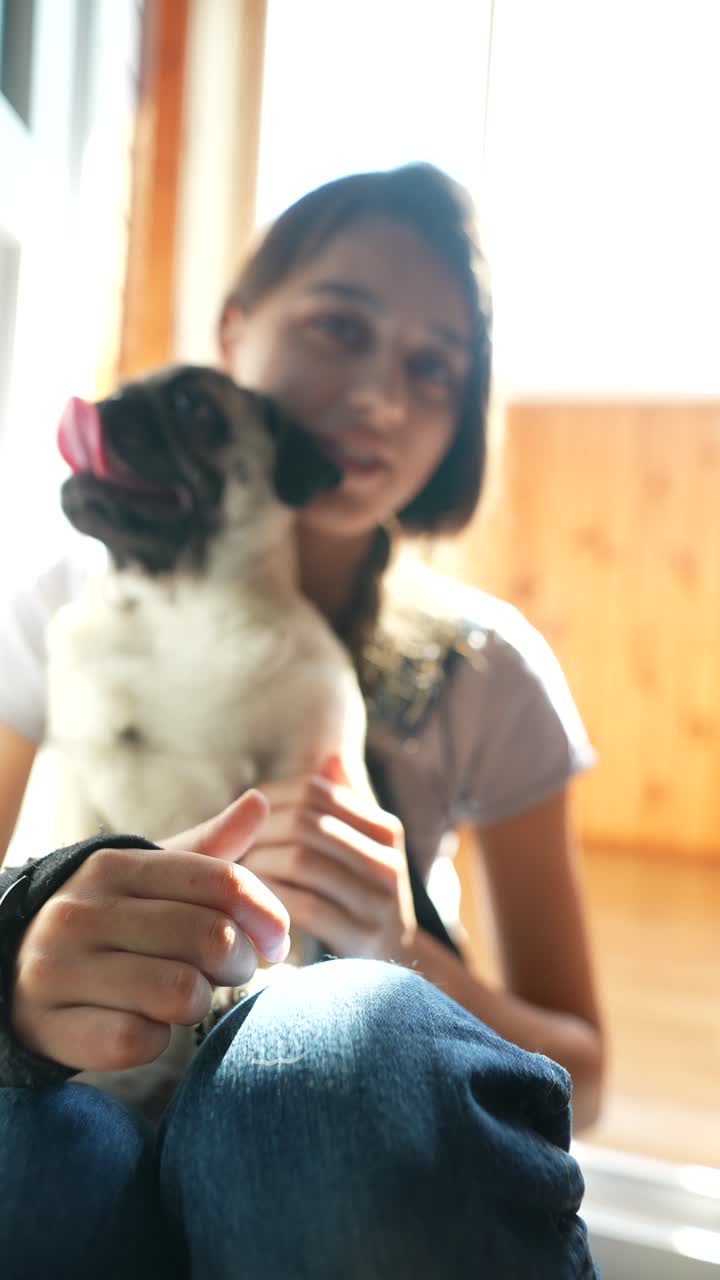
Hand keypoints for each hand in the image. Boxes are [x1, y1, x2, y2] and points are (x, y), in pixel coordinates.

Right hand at [10, 791, 289, 1071]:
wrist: (14, 970)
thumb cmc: (109, 922)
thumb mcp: (150, 877)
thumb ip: (208, 848)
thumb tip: (261, 801)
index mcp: (113, 865)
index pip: (219, 880)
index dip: (266, 913)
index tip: (276, 939)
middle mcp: (81, 911)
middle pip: (209, 938)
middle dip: (240, 962)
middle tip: (233, 970)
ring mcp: (59, 969)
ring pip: (179, 992)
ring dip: (201, 1002)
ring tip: (190, 996)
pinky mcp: (50, 1027)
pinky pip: (138, 1041)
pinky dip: (159, 1040)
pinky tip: (148, 1025)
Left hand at [239, 756, 417, 961]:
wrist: (394, 963)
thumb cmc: (359, 897)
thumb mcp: (360, 849)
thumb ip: (342, 806)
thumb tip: (330, 757)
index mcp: (383, 828)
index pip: (314, 790)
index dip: (269, 799)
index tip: (243, 818)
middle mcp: (387, 858)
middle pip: (305, 823)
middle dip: (259, 833)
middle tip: (231, 848)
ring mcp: (379, 899)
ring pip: (301, 861)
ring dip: (259, 866)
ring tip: (238, 875)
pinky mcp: (362, 936)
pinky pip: (304, 906)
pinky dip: (270, 900)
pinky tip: (253, 905)